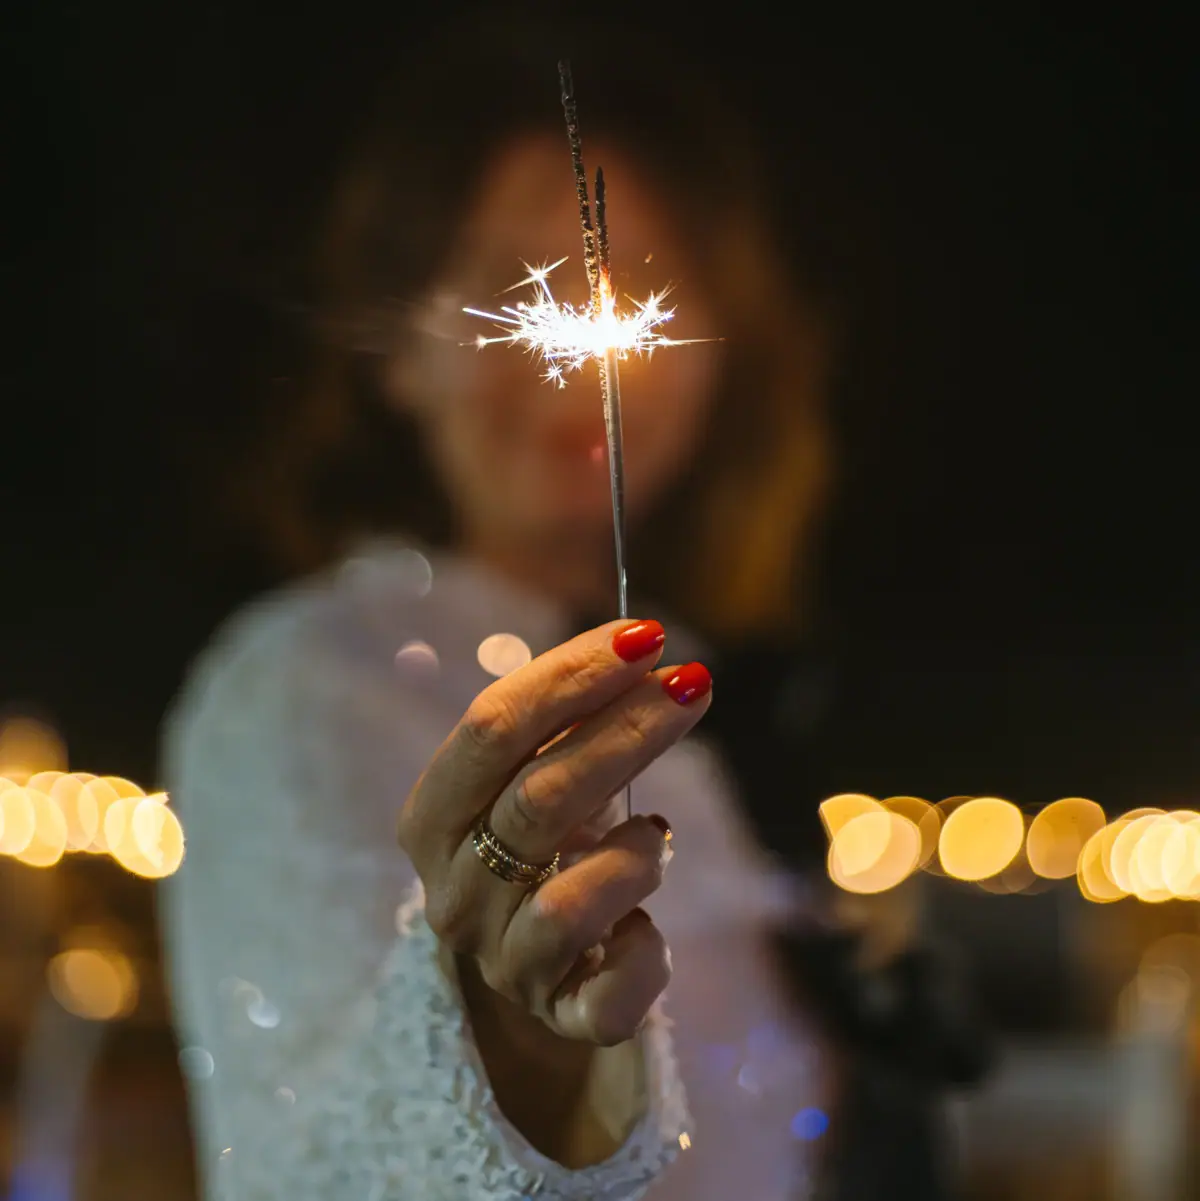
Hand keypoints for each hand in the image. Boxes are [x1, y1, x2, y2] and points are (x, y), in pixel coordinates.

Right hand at [397, 619, 712, 1046]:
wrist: (530, 966)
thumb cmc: (534, 847)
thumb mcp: (527, 780)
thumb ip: (560, 724)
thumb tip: (639, 649)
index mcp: (432, 820)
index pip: (492, 730)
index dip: (570, 677)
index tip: (644, 638)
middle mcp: (455, 894)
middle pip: (539, 798)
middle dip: (626, 731)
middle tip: (693, 683)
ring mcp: (504, 963)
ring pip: (569, 902)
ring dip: (635, 853)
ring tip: (657, 832)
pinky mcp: (563, 1015)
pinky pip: (613, 990)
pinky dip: (646, 949)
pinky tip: (648, 924)